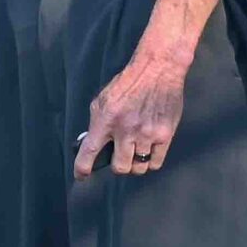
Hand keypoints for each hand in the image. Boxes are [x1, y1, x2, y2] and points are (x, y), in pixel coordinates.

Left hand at [73, 55, 187, 179]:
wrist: (157, 70)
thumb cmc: (127, 84)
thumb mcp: (103, 100)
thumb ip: (97, 123)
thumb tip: (92, 144)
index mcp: (106, 120)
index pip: (90, 152)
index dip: (83, 168)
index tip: (82, 176)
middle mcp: (126, 130)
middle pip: (120, 167)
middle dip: (117, 165)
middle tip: (119, 157)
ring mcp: (147, 134)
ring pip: (138, 168)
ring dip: (135, 164)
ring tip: (135, 154)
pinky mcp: (165, 135)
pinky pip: (156, 163)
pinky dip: (150, 162)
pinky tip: (148, 153)